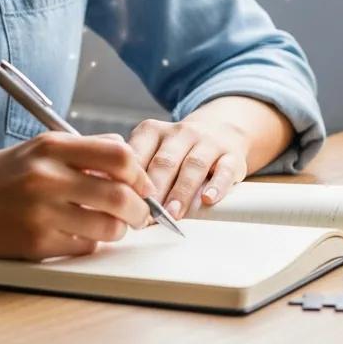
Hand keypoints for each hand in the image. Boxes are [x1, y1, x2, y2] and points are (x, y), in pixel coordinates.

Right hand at [0, 132, 154, 259]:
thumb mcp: (39, 148)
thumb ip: (81, 150)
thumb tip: (127, 160)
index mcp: (52, 146)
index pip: (118, 154)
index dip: (139, 172)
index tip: (142, 183)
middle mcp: (47, 176)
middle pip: (119, 194)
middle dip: (139, 208)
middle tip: (141, 213)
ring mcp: (40, 212)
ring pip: (107, 227)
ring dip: (119, 229)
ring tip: (114, 226)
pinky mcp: (34, 244)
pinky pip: (83, 247)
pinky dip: (91, 243)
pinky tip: (82, 235)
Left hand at [127, 115, 249, 220]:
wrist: (220, 128)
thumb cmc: (177, 150)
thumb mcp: (153, 150)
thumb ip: (135, 171)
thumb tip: (112, 199)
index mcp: (154, 131)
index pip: (138, 151)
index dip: (130, 179)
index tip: (124, 201)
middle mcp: (181, 132)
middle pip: (165, 160)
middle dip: (155, 189)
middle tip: (145, 215)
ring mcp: (207, 142)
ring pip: (193, 165)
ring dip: (181, 191)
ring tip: (172, 213)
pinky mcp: (231, 155)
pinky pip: (225, 169)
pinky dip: (217, 185)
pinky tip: (208, 199)